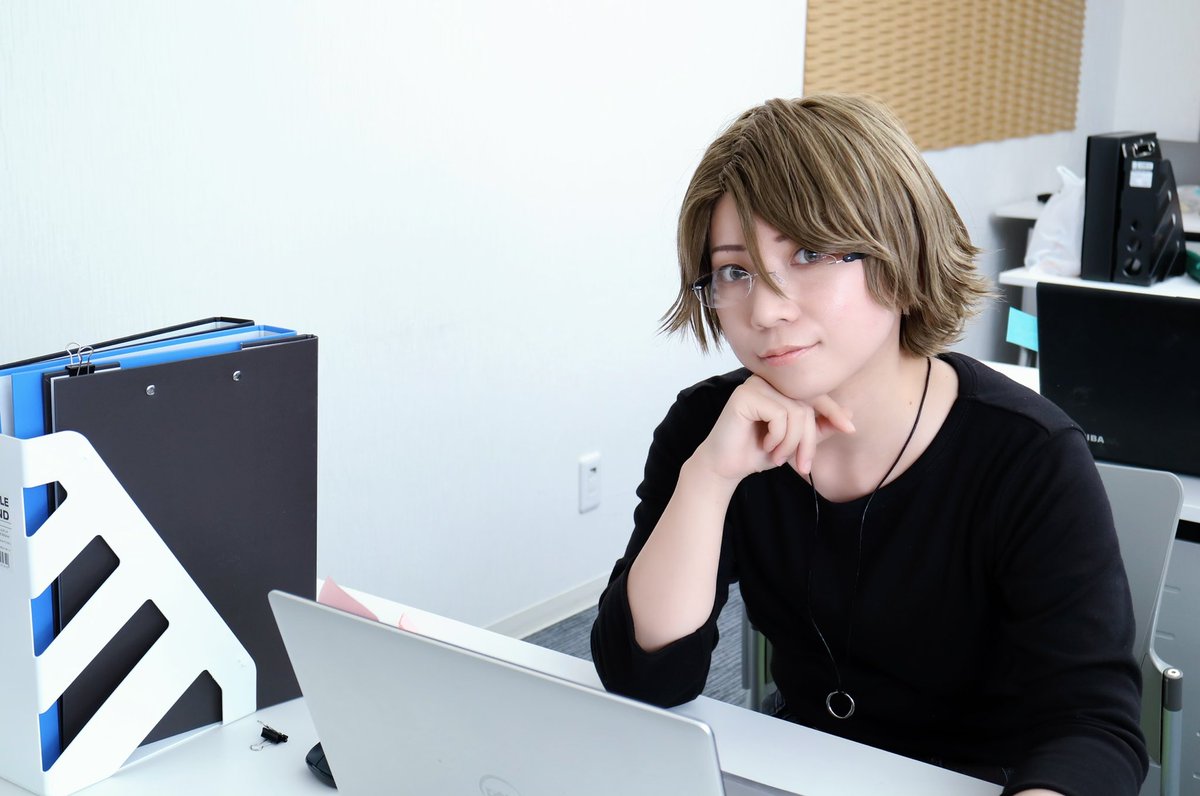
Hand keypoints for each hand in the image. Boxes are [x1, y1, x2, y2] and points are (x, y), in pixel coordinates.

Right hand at [690, 375, 854, 483]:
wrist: (725, 466)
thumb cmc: (757, 451)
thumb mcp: (795, 441)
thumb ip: (818, 427)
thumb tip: (849, 414)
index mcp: (779, 387)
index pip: (814, 394)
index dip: (833, 411)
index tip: (850, 429)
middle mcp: (767, 380)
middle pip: (807, 407)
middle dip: (808, 441)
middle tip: (802, 465)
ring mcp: (755, 385)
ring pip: (796, 412)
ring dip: (791, 443)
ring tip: (777, 456)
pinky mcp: (745, 395)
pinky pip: (780, 416)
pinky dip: (778, 438)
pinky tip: (765, 446)